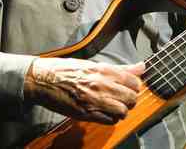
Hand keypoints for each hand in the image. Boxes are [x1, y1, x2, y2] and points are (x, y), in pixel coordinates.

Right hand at [23, 57, 144, 123]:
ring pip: (123, 111)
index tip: (129, 88)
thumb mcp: (94, 65)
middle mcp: (102, 84)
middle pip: (131, 97)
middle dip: (130, 100)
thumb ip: (120, 69)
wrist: (44, 80)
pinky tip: (104, 113)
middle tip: (122, 99)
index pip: (133, 81)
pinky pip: (109, 121)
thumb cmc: (67, 70)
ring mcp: (95, 100)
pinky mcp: (86, 113)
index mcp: (104, 70)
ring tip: (114, 107)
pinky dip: (111, 119)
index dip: (133, 87)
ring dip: (121, 111)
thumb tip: (141, 67)